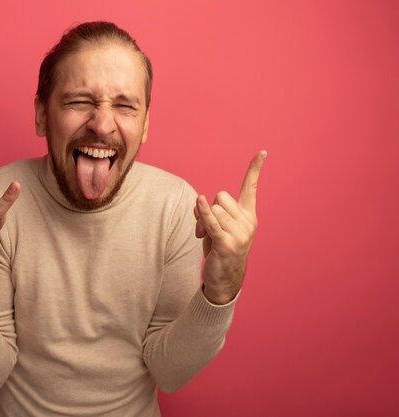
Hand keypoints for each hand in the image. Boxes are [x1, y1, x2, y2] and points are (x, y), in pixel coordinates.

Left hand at [193, 150, 266, 303]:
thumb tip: (200, 202)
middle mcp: (248, 223)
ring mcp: (239, 234)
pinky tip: (199, 201)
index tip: (262, 152)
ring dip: (202, 221)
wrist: (224, 280)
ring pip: (213, 210)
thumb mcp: (218, 228)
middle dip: (209, 208)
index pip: (251, 188)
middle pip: (221, 197)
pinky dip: (204, 212)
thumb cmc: (220, 250)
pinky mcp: (226, 244)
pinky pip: (212, 222)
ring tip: (206, 237)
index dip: (255, 169)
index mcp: (249, 216)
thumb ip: (211, 212)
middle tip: (209, 228)